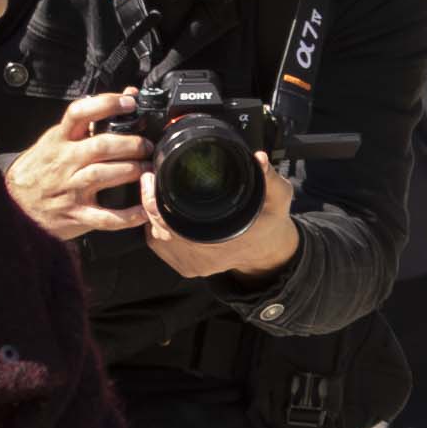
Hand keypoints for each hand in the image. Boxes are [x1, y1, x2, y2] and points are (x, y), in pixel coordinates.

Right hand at [6, 90, 149, 243]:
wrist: (14, 204)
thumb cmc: (39, 169)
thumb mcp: (56, 140)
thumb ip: (87, 121)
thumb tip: (127, 96)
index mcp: (59, 140)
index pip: (80, 113)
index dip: (107, 104)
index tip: (129, 102)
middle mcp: (65, 162)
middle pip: (101, 146)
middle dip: (131, 144)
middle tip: (147, 146)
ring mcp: (70, 189)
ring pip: (104, 176)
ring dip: (132, 171)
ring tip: (147, 170)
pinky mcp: (76, 215)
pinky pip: (106, 217)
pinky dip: (128, 216)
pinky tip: (143, 210)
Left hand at [143, 161, 304, 283]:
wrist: (268, 251)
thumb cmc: (270, 222)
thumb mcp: (278, 197)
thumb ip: (269, 177)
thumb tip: (259, 159)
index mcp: (222, 240)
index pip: (173, 222)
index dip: (155, 198)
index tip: (153, 175)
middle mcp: (204, 257)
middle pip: (158, 228)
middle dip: (149, 201)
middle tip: (150, 178)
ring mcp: (193, 265)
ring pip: (155, 237)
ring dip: (152, 215)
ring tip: (155, 192)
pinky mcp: (186, 268)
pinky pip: (159, 246)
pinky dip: (156, 227)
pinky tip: (162, 212)